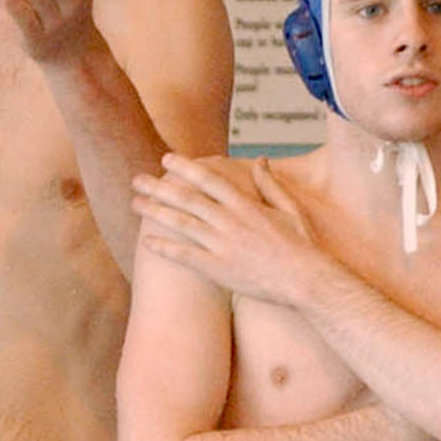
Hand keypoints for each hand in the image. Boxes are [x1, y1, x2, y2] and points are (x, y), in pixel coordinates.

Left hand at [132, 153, 320, 302]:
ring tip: (135, 203)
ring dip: (155, 211)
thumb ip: (270, 184)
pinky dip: (165, 248)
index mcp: (246, 205)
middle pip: (187, 199)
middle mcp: (230, 222)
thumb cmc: (301, 246)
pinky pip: (185, 256)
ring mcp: (223, 245)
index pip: (209, 180)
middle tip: (137, 179)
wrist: (306, 281)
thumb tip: (260, 159)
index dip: (186, 167)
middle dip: (159, 187)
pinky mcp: (219, 269)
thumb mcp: (289, 208)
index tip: (166, 159)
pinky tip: (146, 242)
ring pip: (181, 223)